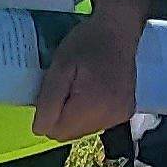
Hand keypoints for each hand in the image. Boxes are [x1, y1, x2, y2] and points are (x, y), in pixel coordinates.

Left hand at [32, 14, 141, 139]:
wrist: (119, 31)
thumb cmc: (86, 43)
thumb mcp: (59, 67)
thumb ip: (48, 101)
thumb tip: (40, 130)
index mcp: (93, 107)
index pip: (57, 132)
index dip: (48, 115)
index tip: (53, 91)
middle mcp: (111, 118)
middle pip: (70, 134)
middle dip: (61, 116)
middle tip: (64, 88)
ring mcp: (120, 116)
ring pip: (83, 130)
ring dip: (74, 115)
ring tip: (78, 87)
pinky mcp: (126, 112)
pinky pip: (97, 123)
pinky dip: (89, 112)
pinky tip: (92, 91)